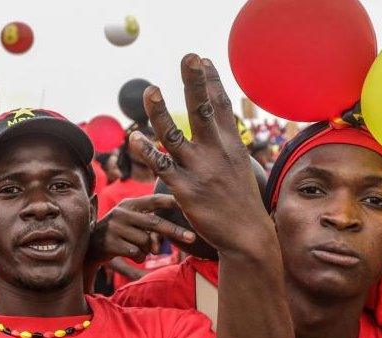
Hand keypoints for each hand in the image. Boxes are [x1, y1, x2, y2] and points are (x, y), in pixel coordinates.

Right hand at [87, 194, 194, 264]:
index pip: (154, 200)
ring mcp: (114, 227)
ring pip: (145, 242)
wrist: (90, 245)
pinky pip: (136, 253)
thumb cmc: (119, 233)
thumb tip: (157, 247)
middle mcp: (122, 213)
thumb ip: (150, 230)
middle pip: (155, 223)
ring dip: (147, 250)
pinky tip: (128, 253)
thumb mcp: (132, 222)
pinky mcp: (110, 243)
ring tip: (137, 247)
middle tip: (193, 238)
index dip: (171, 201)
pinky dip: (138, 257)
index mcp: (130, 204)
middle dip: (175, 231)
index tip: (187, 202)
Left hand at [132, 54, 271, 256]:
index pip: (220, 106)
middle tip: (188, 57)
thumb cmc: (240, 201)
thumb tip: (220, 126)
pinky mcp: (185, 190)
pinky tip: (134, 137)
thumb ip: (226, 144)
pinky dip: (146, 151)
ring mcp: (200, 170)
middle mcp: (216, 152)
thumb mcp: (240, 166)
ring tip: (150, 91)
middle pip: (203, 111)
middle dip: (195, 82)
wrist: (247, 236)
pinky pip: (161, 166)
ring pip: (175, 136)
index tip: (201, 59)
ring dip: (161, 112)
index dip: (211, 81)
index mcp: (231, 145)